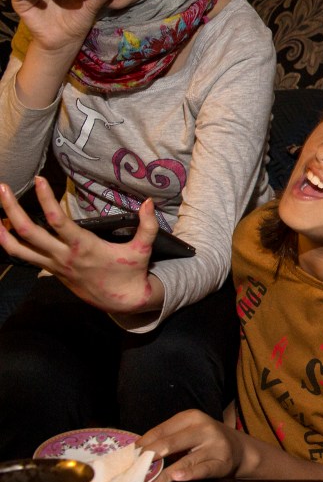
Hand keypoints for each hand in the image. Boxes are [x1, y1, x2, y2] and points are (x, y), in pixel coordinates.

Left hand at [0, 177, 160, 314]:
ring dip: (2, 232)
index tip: (38, 180)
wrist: (121, 301)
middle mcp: (63, 256)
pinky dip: (11, 245)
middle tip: (2, 189)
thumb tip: (149, 201)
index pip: (57, 220)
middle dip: (12, 209)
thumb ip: (147, 225)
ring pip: (19, 249)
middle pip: (28, 232)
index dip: (46, 199)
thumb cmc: (131, 272)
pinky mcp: (52, 271)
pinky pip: (25, 258)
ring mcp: (54, 265)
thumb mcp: (143, 249)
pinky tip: (3, 233)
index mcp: (84, 247)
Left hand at [139, 409, 247, 481]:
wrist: (240, 449)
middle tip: (132, 470)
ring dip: (163, 473)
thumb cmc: (204, 441)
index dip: (141, 445)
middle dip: (148, 457)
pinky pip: (202, 469)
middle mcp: (204, 428)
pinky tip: (176, 477)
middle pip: (169, 443)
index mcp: (191, 417)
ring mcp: (214, 445)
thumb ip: (165, 439)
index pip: (160, 431)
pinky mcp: (222, 462)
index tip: (127, 458)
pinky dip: (189, 474)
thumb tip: (135, 453)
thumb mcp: (188, 432)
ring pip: (184, 459)